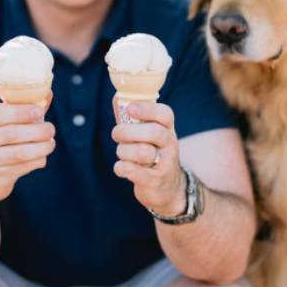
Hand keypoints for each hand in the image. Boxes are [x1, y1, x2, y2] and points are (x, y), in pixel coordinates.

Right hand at [0, 93, 55, 214]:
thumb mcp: (3, 123)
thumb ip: (24, 109)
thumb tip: (47, 92)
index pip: (0, 113)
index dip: (22, 112)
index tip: (40, 111)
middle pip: (13, 133)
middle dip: (38, 131)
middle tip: (51, 129)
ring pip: (20, 153)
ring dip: (42, 147)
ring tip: (50, 143)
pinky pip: (24, 167)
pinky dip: (37, 160)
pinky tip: (41, 157)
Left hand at [111, 98, 185, 215]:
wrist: (168, 188)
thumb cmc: (152, 153)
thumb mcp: (149, 135)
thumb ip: (134, 119)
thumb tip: (117, 97)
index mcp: (167, 129)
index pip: (165, 114)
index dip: (147, 109)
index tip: (130, 109)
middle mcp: (169, 145)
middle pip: (154, 132)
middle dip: (128, 131)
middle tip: (116, 134)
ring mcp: (165, 164)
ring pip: (143, 152)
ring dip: (124, 151)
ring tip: (122, 153)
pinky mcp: (155, 181)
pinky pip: (135, 172)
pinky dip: (122, 168)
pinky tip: (121, 167)